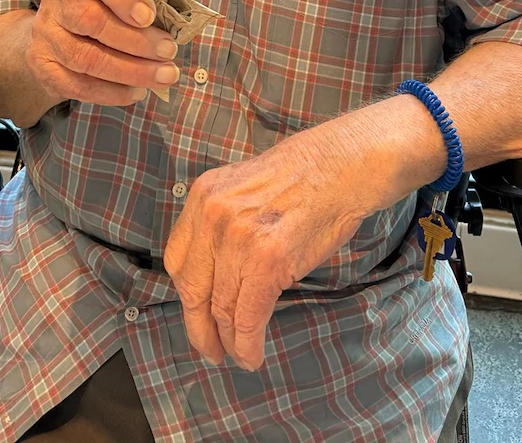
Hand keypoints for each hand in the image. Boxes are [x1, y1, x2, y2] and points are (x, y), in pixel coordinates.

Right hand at [25, 0, 184, 107]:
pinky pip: (78, 84)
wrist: (55, 31)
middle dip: (135, 40)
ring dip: (130, 70)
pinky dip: (112, 92)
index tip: (150, 15)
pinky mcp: (44, 66)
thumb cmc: (100, 1)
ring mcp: (47, 34)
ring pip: (86, 57)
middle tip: (169, 50)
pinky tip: (138, 91)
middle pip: (90, 20)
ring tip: (164, 75)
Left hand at [164, 120, 376, 370]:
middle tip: (210, 348)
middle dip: (199, 327)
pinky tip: (252, 355)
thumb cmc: (305, 175)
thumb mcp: (245, 187)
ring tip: (237, 355)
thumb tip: (217, 269)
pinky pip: (248, 317)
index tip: (196, 313)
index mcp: (204, 194)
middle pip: (192, 288)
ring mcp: (238, 239)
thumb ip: (224, 221)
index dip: (188, 294)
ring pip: (221, 308)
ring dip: (229, 341)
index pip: (178, 259)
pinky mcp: (267, 262)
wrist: (343, 165)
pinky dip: (248, 344)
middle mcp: (213, 215)